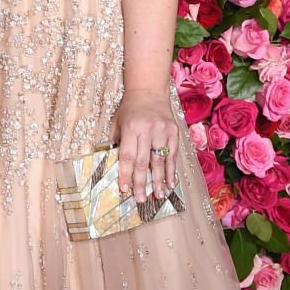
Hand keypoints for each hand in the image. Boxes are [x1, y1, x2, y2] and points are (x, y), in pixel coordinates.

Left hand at [113, 90, 176, 204]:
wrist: (149, 90)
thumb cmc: (129, 109)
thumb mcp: (117, 122)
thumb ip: (116, 143)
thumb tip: (116, 167)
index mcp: (131, 127)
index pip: (127, 156)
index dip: (126, 174)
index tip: (124, 190)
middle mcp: (147, 129)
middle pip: (143, 161)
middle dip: (141, 182)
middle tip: (141, 199)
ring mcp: (162, 131)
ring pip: (160, 160)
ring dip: (159, 180)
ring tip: (158, 195)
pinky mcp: (174, 132)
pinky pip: (172, 155)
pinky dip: (171, 170)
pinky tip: (170, 183)